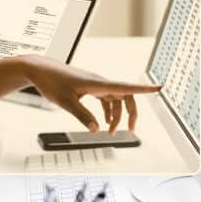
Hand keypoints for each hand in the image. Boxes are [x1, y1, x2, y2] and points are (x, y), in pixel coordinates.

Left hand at [18, 55, 160, 133]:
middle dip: (130, 112)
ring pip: (115, 98)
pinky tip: (104, 122)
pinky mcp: (90, 86)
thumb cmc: (52, 82)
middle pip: (125, 95)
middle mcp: (100, 82)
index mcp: (97, 83)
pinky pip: (106, 98)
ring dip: (116, 115)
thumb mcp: (65, 102)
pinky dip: (108, 111)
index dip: (144, 88)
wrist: (40, 69)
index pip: (126, 86)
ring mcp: (95, 84)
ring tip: (111, 132)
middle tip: (130, 130)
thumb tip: (97, 129)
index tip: (159, 88)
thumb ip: (82, 116)